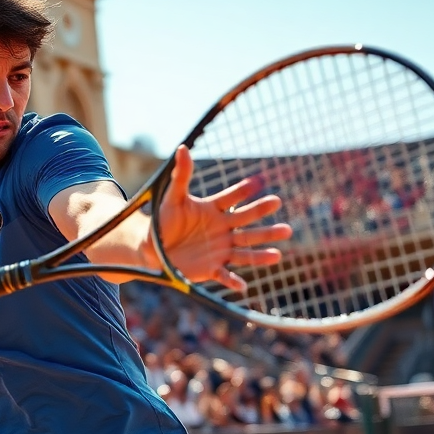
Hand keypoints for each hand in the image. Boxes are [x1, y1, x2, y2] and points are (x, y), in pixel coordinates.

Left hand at [152, 145, 292, 291]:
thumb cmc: (164, 222)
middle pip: (246, 222)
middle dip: (261, 214)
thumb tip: (182, 148)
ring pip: (245, 250)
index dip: (243, 190)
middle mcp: (222, 229)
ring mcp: (220, 249)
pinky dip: (233, 282)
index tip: (258, 182)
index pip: (231, 198)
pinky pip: (225, 276)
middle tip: (277, 203)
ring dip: (262, 253)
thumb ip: (181, 177)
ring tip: (279, 252)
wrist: (154, 249)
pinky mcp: (212, 268)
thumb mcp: (172, 199)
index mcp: (214, 210)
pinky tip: (243, 286)